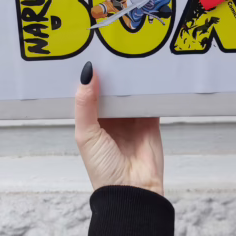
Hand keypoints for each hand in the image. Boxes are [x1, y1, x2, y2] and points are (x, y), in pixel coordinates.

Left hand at [75, 62, 163, 194]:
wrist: (133, 190)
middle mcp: (111, 118)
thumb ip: (86, 104)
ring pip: (130, 92)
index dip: (89, 76)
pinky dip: (150, 88)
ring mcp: (132, 119)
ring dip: (130, 79)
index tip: (88, 51)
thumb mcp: (87, 134)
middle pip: (112, 90)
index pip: (90, 93)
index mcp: (92, 121)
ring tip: (129, 51)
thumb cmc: (103, 167)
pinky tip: (149, 72)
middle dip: (112, 73)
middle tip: (112, 45)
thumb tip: (87, 73)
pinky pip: (150, 100)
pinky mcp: (150, 120)